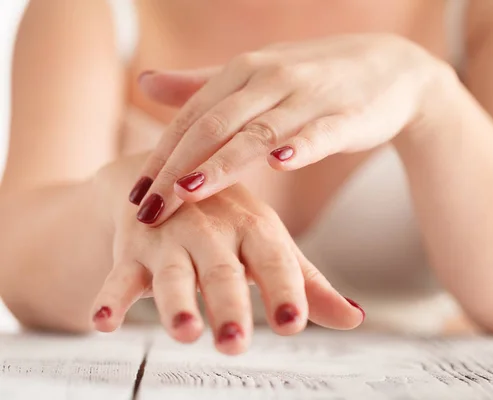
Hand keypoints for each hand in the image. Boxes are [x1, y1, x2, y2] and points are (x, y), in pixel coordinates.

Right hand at [91, 156, 363, 353]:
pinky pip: (120, 275)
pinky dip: (111, 295)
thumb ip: (308, 284)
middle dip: (229, 305)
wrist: (173, 181)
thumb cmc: (232, 225)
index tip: (293, 322)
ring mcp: (171, 239)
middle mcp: (213, 231)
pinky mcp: (134, 251)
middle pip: (222, 272)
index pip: (274, 260)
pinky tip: (104, 320)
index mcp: (254, 228)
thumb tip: (356, 317)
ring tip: (186, 331)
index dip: (284, 289)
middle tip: (235, 341)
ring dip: (176, 303)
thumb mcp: (271, 247)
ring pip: (172, 275)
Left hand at [129, 34, 450, 225]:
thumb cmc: (315, 76)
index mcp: (242, 71)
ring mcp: (308, 95)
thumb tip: (145, 83)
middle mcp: (270, 79)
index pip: (191, 117)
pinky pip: (319, 131)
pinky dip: (299, 146)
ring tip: (190, 190)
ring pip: (258, 131)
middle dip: (176, 169)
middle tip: (148, 211)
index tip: (135, 196)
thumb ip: (201, 84)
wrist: (392, 67)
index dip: (160, 155)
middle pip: (214, 126)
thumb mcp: (255, 74)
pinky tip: (279, 163)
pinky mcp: (347, 114)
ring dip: (223, 161)